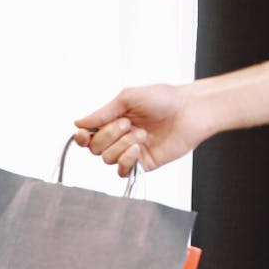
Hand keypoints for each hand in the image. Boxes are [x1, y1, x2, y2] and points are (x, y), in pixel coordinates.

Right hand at [73, 83, 210, 177]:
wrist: (191, 111)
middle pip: (95, 148)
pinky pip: (121, 171)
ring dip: (122, 145)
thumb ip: (102, 113)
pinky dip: (125, 161)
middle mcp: (118, 138)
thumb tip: (77, 123)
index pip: (87, 136)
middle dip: (108, 136)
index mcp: (112, 121)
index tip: (83, 134)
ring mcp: (129, 152)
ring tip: (142, 134)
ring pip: (107, 159)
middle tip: (128, 123)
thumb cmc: (164, 99)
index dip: (81, 138)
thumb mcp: (128, 98)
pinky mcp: (142, 164)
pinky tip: (137, 149)